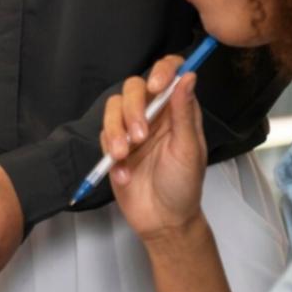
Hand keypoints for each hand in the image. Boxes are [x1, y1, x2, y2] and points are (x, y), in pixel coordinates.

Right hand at [103, 55, 207, 242]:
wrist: (162, 220)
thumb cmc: (183, 185)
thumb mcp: (188, 150)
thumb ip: (184, 113)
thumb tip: (188, 76)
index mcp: (177, 110)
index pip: (170, 73)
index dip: (163, 70)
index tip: (157, 85)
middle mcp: (154, 114)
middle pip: (134, 87)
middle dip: (132, 108)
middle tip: (139, 136)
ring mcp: (131, 128)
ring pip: (113, 107)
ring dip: (115, 130)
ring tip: (124, 154)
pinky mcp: (113, 145)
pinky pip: (103, 135)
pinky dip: (110, 152)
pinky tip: (124, 173)